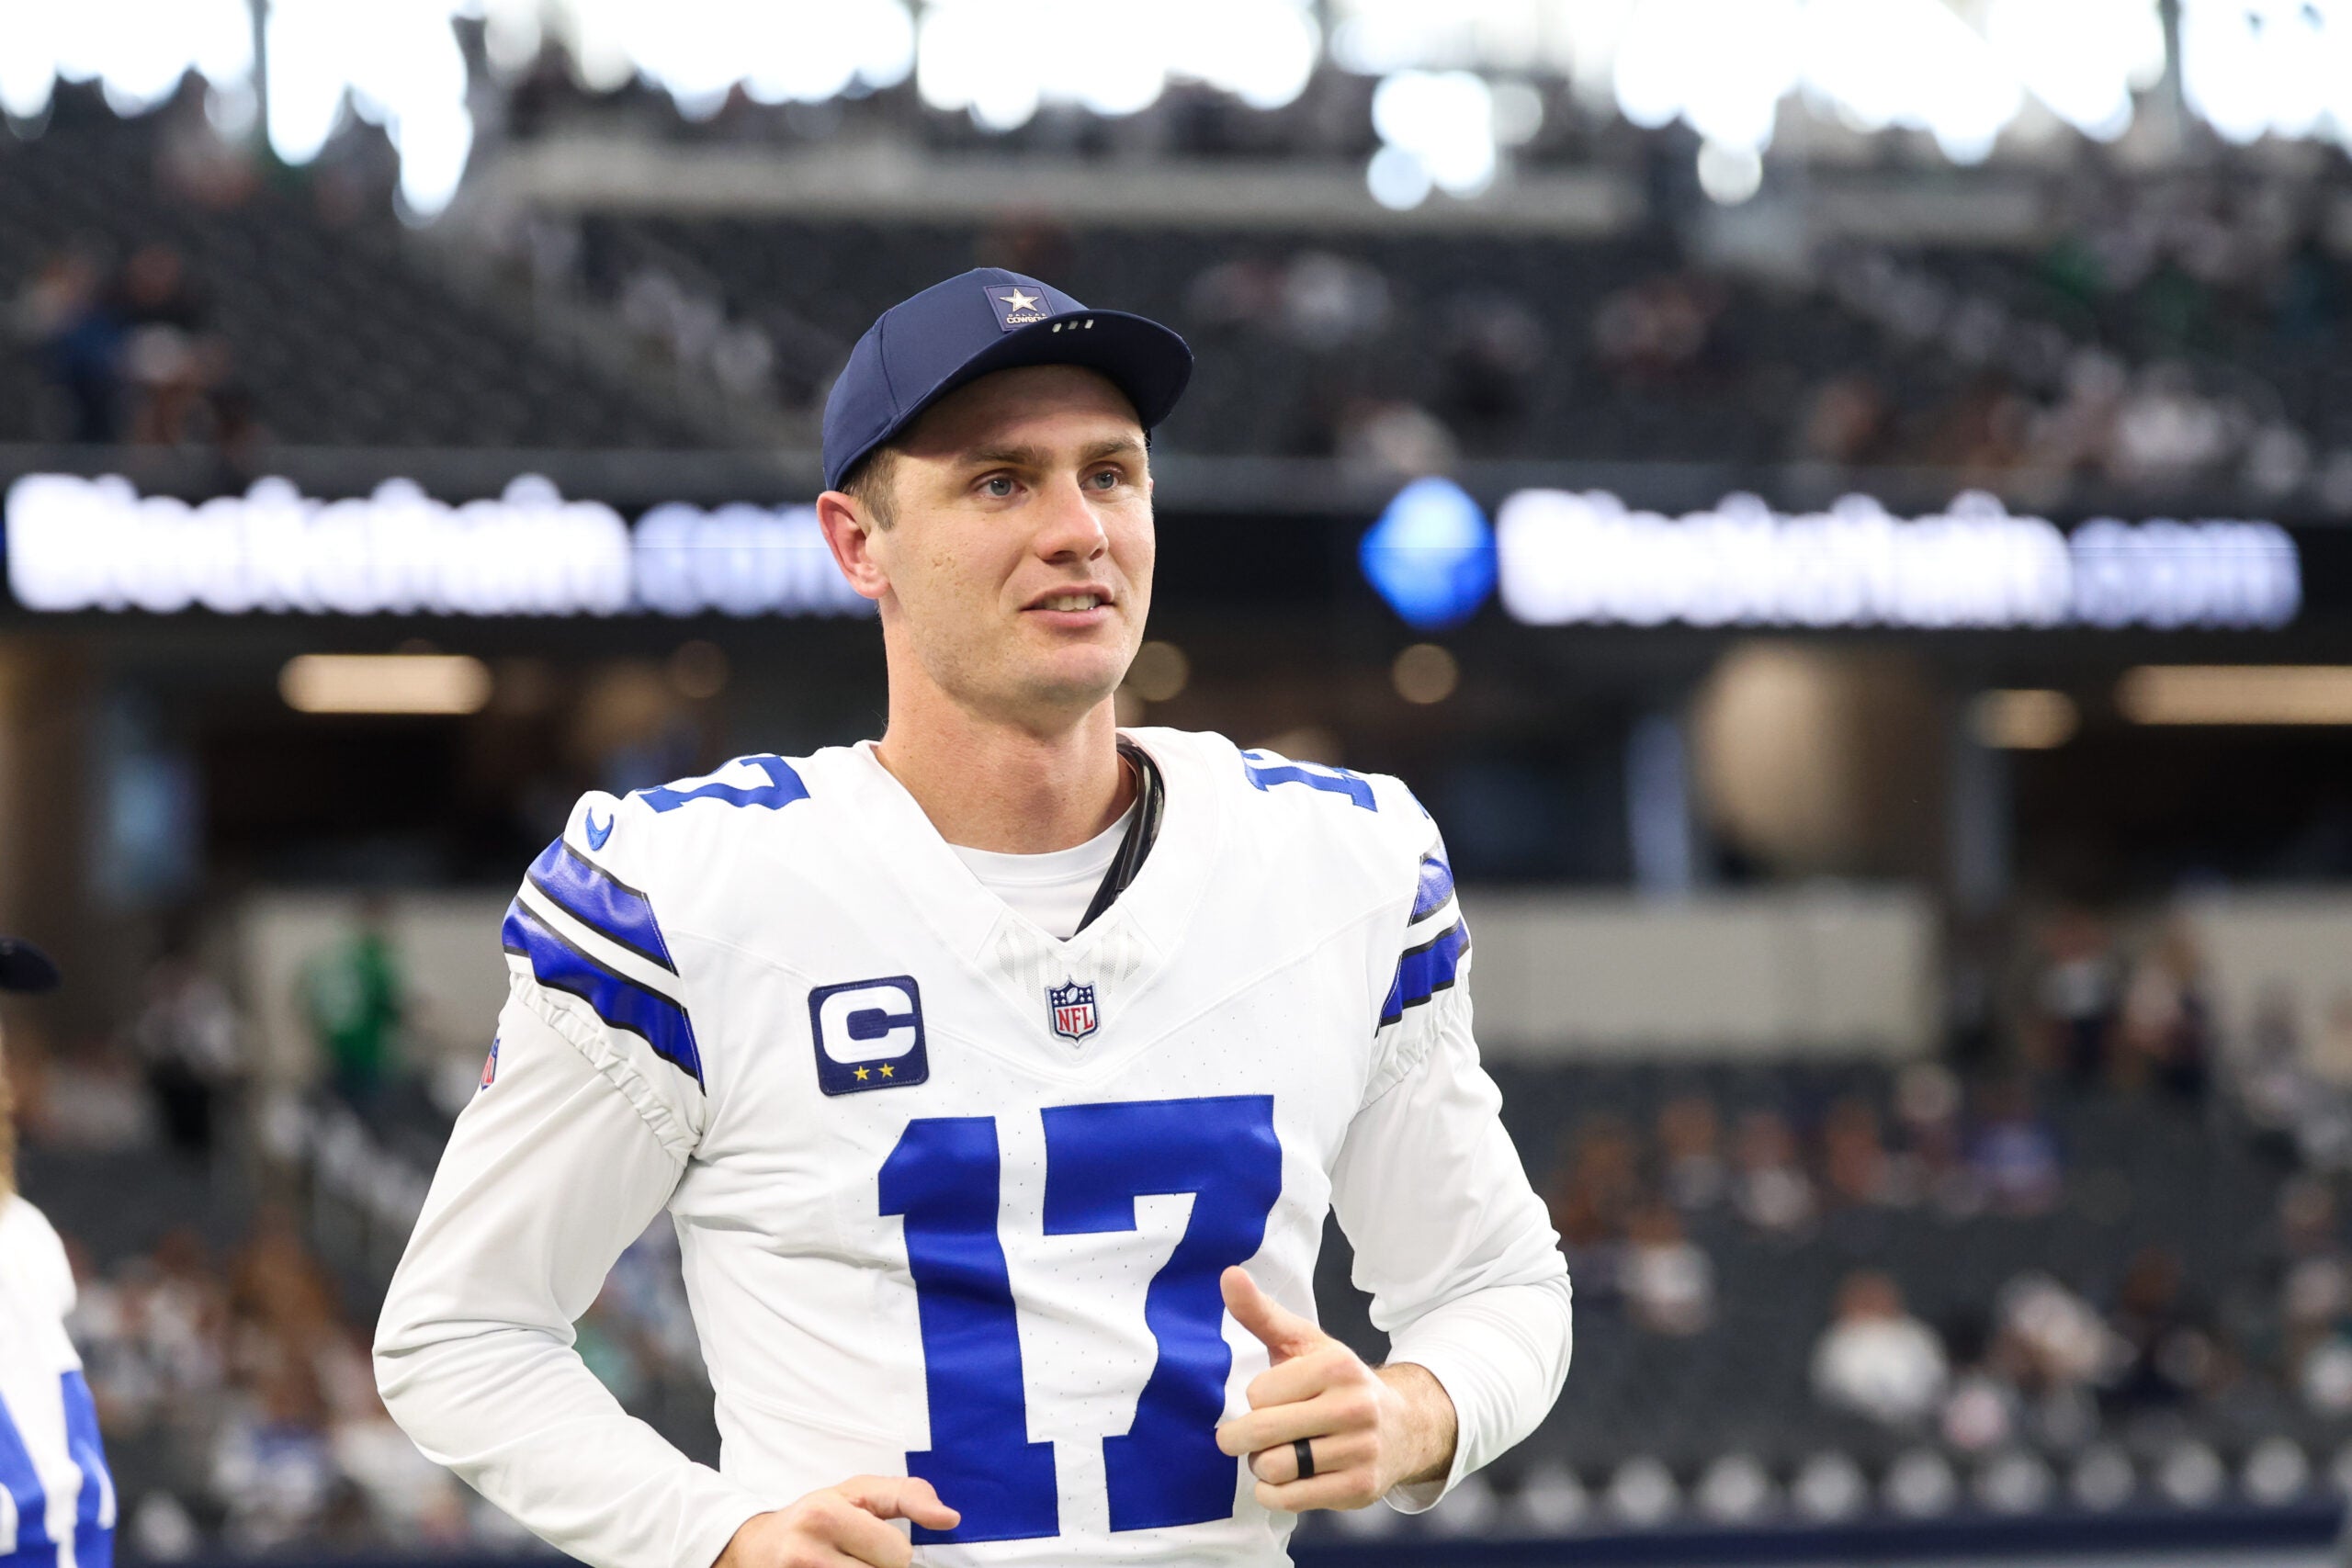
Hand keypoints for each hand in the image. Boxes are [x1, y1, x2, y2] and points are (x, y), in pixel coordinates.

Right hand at [713, 1476, 958, 1567]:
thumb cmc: (817, 1516)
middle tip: (854, 1558)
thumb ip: (908, 1495)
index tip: (872, 1544)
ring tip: (846, 1566)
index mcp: (824, 1515)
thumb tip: (951, 1519)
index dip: (891, 1551)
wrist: (758, 1548)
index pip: (897, 1554)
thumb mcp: (858, 1493)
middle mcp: (805, 1553)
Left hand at [1212, 1266, 1456, 1512]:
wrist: (1401, 1427)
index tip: (1271, 1399)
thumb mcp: (1304, 1344)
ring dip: (1260, 1467)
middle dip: (1239, 1439)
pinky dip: (1273, 1493)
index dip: (1256, 1400)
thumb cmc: (1337, 1384)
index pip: (1259, 1394)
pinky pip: (1289, 1500)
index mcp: (1337, 1366)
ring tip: (1274, 1455)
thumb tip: (1228, 1275)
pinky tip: (1283, 1480)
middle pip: (1262, 1433)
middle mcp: (1355, 1407)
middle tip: (1240, 1437)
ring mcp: (1360, 1450)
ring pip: (1274, 1469)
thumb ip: (1262, 1313)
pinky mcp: (1359, 1488)